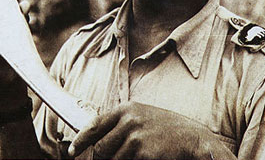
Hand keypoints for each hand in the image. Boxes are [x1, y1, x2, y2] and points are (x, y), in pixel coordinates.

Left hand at [68, 101, 209, 159]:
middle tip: (114, 158)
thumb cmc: (167, 129)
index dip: (81, 140)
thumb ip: (122, 123)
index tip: (72, 151)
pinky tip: (145, 157)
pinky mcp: (143, 153)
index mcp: (127, 109)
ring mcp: (136, 137)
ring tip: (137, 155)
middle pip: (101, 148)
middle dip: (103, 158)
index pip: (95, 124)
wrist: (192, 138)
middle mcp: (129, 120)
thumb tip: (99, 138)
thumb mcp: (143, 117)